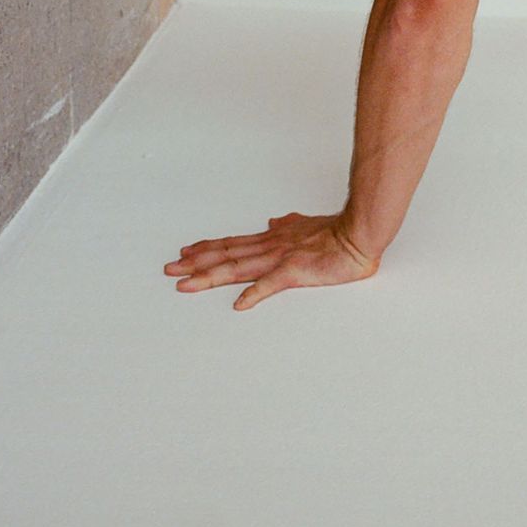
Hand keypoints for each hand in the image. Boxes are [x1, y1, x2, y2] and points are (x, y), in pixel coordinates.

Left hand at [163, 210, 379, 310]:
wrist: (357, 235)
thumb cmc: (334, 233)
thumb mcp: (304, 224)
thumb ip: (287, 224)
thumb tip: (273, 221)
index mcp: (271, 239)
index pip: (231, 244)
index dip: (206, 249)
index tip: (184, 253)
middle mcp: (269, 247)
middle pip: (224, 256)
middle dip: (194, 264)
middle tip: (168, 270)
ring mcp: (279, 259)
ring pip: (236, 269)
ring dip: (208, 277)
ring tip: (185, 285)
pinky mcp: (294, 272)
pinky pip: (269, 285)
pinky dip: (253, 294)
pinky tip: (238, 305)